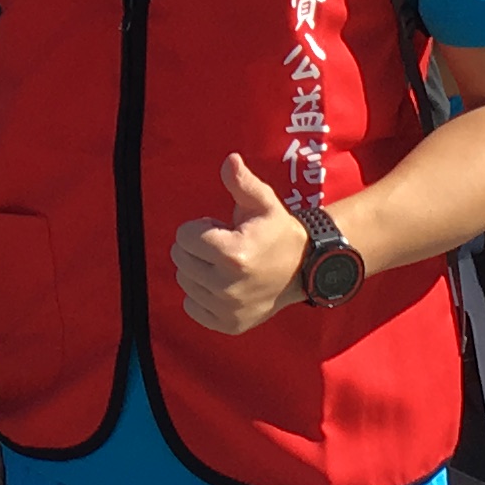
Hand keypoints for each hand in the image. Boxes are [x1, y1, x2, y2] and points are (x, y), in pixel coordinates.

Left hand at [169, 154, 308, 336]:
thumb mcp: (263, 203)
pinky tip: (222, 285)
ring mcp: (227, 309)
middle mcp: (228, 285)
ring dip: (198, 270)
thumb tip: (230, 160)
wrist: (304, 270)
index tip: (222, 229)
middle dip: (196, 247)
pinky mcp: (228, 324)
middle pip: (180, 259)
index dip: (201, 227)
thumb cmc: (277, 232)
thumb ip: (242, 182)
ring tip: (225, 265)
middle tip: (223, 247)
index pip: (184, 236)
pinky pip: (191, 307)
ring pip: (184, 282)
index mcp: (233, 253)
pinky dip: (200, 295)